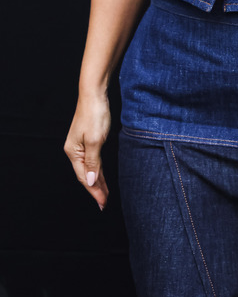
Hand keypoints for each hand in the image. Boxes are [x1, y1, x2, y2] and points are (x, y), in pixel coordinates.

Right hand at [64, 93, 110, 210]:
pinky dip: (98, 169)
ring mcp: (80, 145)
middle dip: (96, 189)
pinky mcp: (87, 139)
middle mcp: (74, 150)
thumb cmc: (94, 114)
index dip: (94, 191)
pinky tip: (102, 176)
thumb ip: (93, 162)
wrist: (94, 93)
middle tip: (105, 202)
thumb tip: (91, 181)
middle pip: (86, 174)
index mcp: (73, 152)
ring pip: (90, 168)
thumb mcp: (95, 140)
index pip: (84, 177)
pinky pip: (92, 160)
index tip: (103, 203)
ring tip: (105, 194)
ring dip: (98, 181)